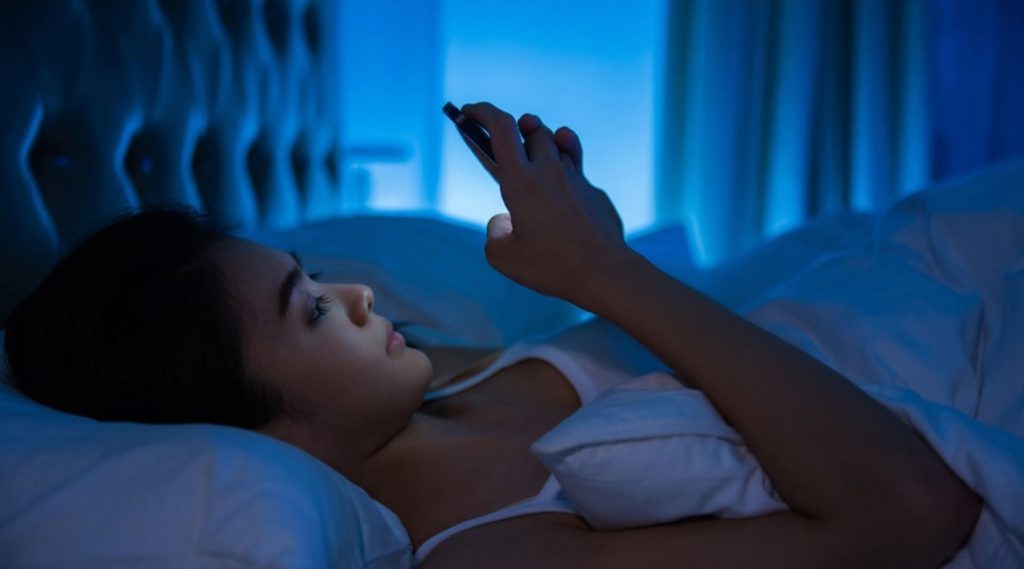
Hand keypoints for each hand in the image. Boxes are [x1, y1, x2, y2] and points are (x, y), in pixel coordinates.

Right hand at [461, 102, 629, 304]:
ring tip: (534, 158)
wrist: (606, 273)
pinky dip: (564, 171)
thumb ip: (494, 231)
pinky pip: (577, 172)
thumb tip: (505, 220)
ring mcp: (577, 179)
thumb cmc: (553, 266)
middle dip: (516, 128)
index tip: (468, 111)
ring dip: (542, 144)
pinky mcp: (595, 193)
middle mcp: (550, 171)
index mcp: (521, 181)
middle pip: (533, 129)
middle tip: (503, 142)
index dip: (481, 112)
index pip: (500, 127)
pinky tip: (561, 187)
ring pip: (558, 144)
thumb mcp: (502, 256)